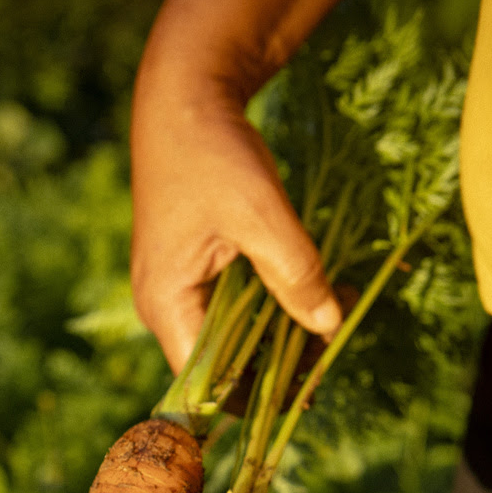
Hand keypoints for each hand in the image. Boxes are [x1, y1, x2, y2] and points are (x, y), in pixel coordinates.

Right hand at [130, 0, 343, 371]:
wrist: (184, 96)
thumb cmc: (212, 152)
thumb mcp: (261, 214)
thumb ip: (296, 275)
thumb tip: (328, 328)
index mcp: (167, 304)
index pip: (205, 382)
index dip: (252, 396)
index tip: (301, 397)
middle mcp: (163, 307)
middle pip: (218, 364)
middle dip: (271, 367)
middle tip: (325, 359)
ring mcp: (175, 290)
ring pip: (228, 337)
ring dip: (274, 338)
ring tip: (324, 328)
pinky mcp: (192, 271)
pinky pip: (229, 309)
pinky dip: (266, 308)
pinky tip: (304, 300)